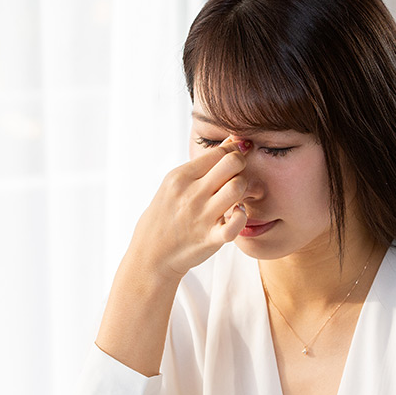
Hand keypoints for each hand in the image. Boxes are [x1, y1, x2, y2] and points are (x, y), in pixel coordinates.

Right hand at [131, 136, 251, 278]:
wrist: (152, 253)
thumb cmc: (166, 214)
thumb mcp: (176, 183)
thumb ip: (204, 164)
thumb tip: (232, 141)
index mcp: (181, 176)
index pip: (219, 152)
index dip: (233, 153)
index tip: (234, 160)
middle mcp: (191, 194)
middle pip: (232, 163)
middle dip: (241, 165)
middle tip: (237, 176)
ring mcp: (201, 216)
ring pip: (237, 187)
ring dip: (243, 189)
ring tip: (236, 196)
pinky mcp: (210, 238)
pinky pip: (236, 223)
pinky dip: (242, 217)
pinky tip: (236, 215)